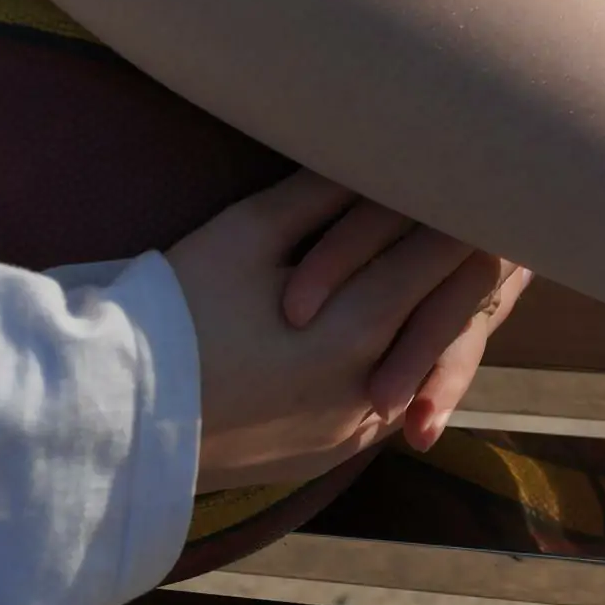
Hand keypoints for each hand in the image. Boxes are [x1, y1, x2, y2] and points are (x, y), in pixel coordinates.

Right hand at [167, 170, 526, 491]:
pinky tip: (413, 333)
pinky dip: (410, 363)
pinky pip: (396, 400)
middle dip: (470, 257)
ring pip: (431, 362)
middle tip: (490, 213)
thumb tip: (378, 153)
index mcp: (360, 324)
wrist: (115, 415)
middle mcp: (376, 384)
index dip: (462, 210)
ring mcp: (360, 426)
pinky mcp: (337, 451)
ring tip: (460, 270)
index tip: (479, 175)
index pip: (438, 255)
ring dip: (446, 314)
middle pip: (449, 308)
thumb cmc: (173, 310)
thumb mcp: (244, 235)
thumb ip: (324, 194)